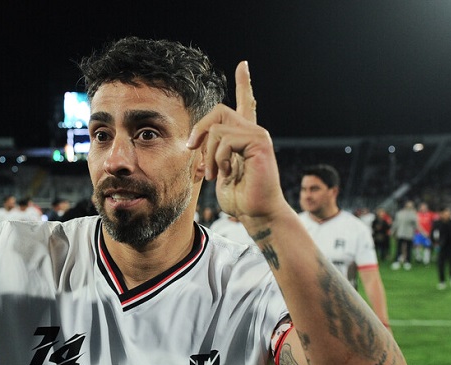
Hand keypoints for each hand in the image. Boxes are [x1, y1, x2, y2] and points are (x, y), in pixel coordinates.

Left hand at [186, 62, 286, 221]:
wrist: (257, 213)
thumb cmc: (239, 197)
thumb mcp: (218, 171)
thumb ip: (209, 153)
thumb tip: (193, 144)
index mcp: (245, 137)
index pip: (245, 104)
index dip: (244, 84)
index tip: (243, 65)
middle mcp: (254, 131)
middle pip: (218, 111)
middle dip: (199, 128)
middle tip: (191, 149)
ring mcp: (258, 135)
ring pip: (217, 129)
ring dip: (207, 155)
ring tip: (213, 174)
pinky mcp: (259, 143)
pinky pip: (224, 140)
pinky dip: (218, 159)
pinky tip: (226, 173)